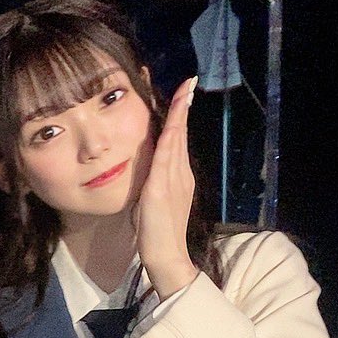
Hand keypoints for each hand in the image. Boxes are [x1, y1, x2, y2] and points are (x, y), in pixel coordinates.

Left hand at [134, 77, 199, 298]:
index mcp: (178, 176)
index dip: (179, 116)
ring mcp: (173, 180)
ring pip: (176, 140)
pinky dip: (170, 138)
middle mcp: (180, 173)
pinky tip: (173, 122)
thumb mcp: (154, 201)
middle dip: (182, 106)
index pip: (178, 139)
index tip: (183, 93)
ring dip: (179, 114)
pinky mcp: (161, 189)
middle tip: (188, 81)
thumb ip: (155, 183)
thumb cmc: (157, 233)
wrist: (166, 255)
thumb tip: (150, 169)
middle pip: (180, 133)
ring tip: (184, 90)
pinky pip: (165, 158)